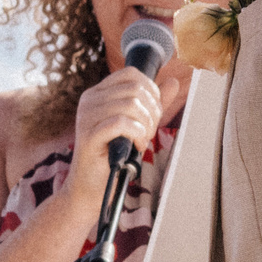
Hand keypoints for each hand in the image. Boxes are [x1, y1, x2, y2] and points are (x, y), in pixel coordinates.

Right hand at [67, 65, 163, 213]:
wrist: (90, 187)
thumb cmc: (113, 156)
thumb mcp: (137, 124)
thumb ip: (153, 103)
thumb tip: (174, 81)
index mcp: (98, 93)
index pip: (131, 74)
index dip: (151, 91)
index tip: (154, 114)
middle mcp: (89, 100)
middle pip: (135, 88)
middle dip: (152, 110)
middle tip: (150, 132)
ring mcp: (86, 117)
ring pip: (130, 104)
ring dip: (146, 124)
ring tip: (143, 140)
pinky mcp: (89, 135)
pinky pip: (121, 123)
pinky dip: (137, 134)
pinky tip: (137, 146)